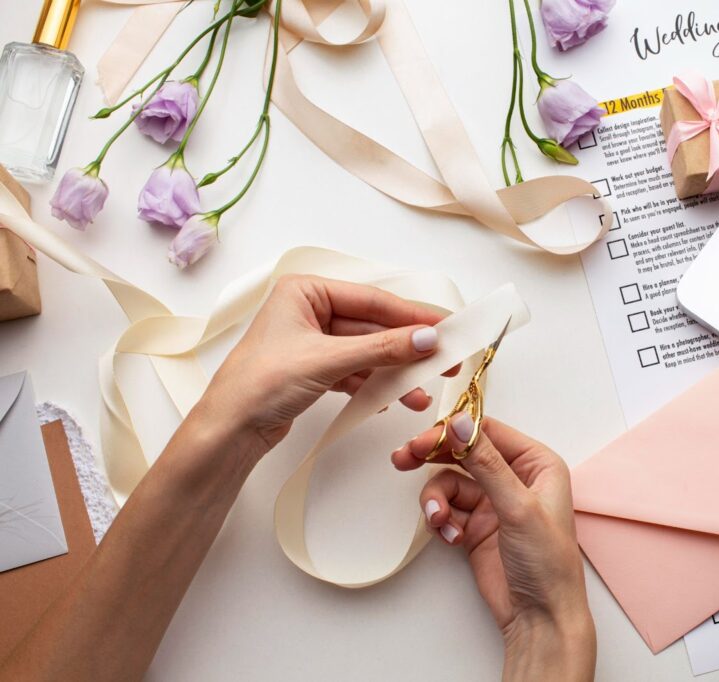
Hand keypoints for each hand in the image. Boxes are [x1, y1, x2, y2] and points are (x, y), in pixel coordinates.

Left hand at [198, 274, 450, 454]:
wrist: (228, 431)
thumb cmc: (260, 384)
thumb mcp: (327, 361)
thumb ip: (382, 348)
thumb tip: (427, 338)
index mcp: (305, 291)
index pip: (372, 301)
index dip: (412, 317)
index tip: (446, 328)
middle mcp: (309, 310)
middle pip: (373, 327)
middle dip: (407, 349)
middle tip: (445, 361)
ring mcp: (312, 341)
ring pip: (368, 352)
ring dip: (394, 373)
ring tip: (420, 394)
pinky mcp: (314, 369)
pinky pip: (356, 371)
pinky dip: (375, 385)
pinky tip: (392, 399)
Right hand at [392, 416, 595, 680]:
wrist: (541, 618)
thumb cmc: (547, 563)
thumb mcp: (517, 507)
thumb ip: (486, 463)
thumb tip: (461, 423)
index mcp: (537, 464)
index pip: (488, 431)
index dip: (453, 431)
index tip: (423, 439)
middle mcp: (515, 478)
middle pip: (462, 453)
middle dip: (433, 458)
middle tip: (404, 460)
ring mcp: (494, 502)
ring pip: (449, 483)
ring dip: (436, 498)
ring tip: (438, 519)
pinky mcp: (476, 526)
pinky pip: (447, 509)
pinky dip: (442, 520)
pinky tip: (451, 536)